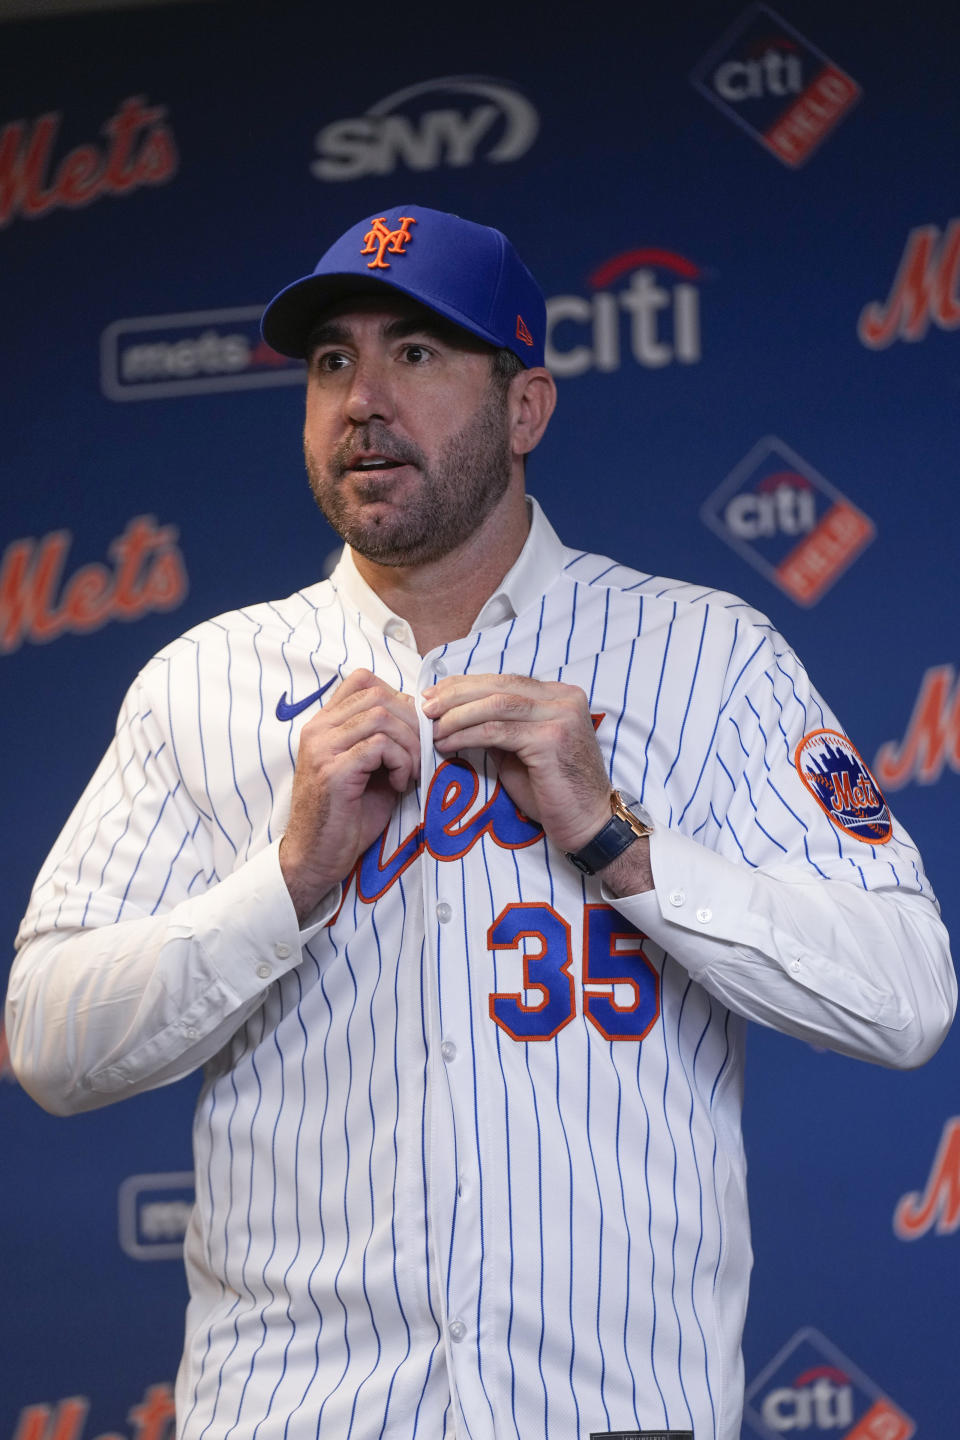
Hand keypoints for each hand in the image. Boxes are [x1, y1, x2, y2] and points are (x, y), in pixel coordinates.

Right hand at [279, 669, 419, 920]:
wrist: (316, 857)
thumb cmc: (346, 817)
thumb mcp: (369, 769)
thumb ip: (387, 741)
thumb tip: (423, 720)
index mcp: (324, 724)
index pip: (362, 679)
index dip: (397, 698)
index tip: (409, 731)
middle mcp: (318, 729)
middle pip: (378, 694)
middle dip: (411, 723)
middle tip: (419, 754)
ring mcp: (323, 748)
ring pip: (382, 717)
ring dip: (408, 745)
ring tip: (408, 772)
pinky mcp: (334, 771)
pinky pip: (380, 745)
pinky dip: (400, 762)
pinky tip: (399, 784)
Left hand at [422, 673, 614, 854]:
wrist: (587, 823)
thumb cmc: (553, 791)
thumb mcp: (522, 749)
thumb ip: (500, 727)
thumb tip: (457, 714)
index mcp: (559, 695)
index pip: (505, 680)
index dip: (465, 684)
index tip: (435, 694)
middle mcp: (564, 698)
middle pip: (499, 686)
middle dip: (456, 695)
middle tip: (426, 707)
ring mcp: (561, 716)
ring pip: (496, 705)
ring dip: (457, 715)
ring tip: (433, 728)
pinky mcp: (551, 739)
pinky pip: (498, 732)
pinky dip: (467, 735)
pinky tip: (448, 743)